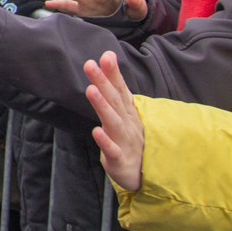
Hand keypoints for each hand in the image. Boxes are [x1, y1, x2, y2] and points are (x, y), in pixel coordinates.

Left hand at [84, 52, 143, 191]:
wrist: (141, 175)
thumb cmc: (129, 139)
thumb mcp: (123, 113)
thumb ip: (114, 86)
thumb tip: (107, 55)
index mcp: (128, 112)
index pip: (120, 90)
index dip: (113, 73)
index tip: (106, 55)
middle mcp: (127, 123)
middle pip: (114, 101)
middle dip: (103, 82)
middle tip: (90, 65)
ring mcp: (124, 141)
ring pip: (113, 122)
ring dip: (102, 106)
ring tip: (91, 90)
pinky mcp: (120, 160)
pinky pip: (112, 150)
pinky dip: (105, 141)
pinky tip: (96, 131)